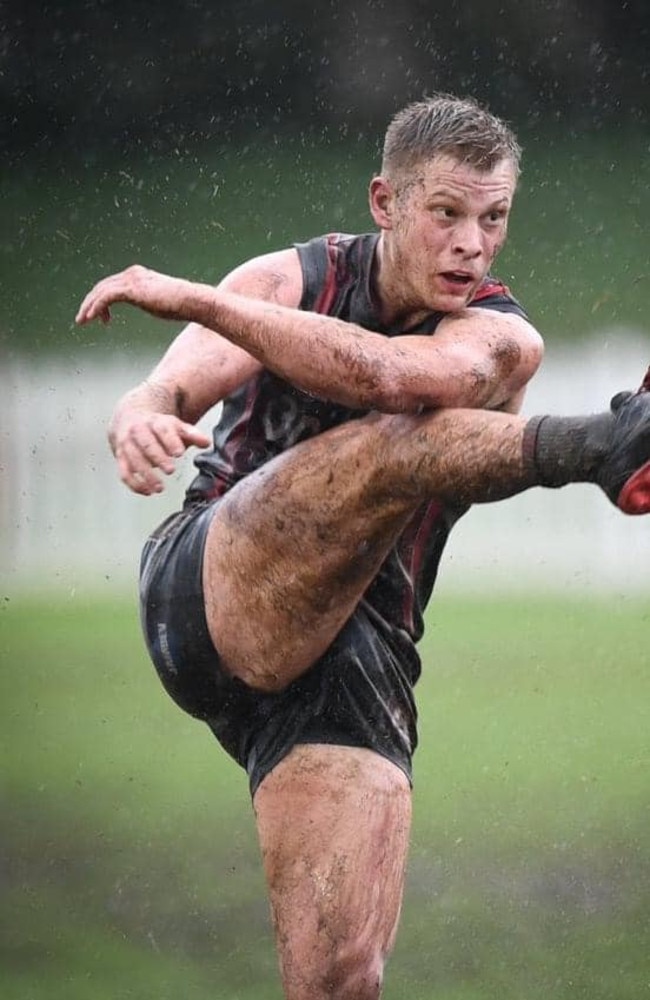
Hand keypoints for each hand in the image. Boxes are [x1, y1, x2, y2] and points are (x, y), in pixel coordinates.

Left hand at [75, 265, 191, 324]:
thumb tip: (157, 306)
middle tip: (81, 320)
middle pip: (101, 287)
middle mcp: (132, 273)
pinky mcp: (132, 289)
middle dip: (89, 303)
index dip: (101, 302)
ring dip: (88, 307)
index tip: (101, 319)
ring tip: (82, 321)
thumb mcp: (160, 301)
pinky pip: (106, 297)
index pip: (111, 286)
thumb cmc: (182, 305)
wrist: (191, 301)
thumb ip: (151, 301)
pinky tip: (91, 318)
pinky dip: (97, 308)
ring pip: (100, 292)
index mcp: (138, 275)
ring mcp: (131, 279)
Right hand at [109, 409, 210, 494]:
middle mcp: (138, 431)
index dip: (170, 440)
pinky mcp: (120, 458)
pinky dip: (134, 484)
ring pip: (134, 459)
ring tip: (160, 488)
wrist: (129, 418)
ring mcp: (127, 444)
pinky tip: (148, 492)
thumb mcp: (175, 426)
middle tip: (171, 470)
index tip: (179, 452)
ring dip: (146, 475)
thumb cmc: (158, 427)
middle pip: (147, 444)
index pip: (162, 429)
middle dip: (158, 458)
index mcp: (155, 422)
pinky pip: (124, 472)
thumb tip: (207, 443)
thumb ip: (192, 435)